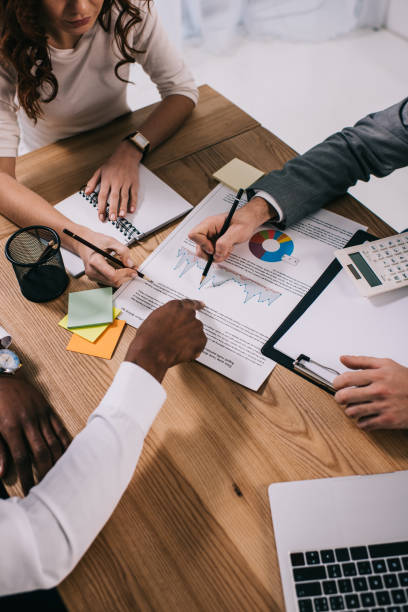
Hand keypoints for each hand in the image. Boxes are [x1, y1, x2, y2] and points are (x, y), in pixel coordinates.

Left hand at [0, 372, 70, 493]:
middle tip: (47, 486)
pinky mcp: (46, 408)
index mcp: (11, 427)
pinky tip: (67, 453)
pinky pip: (58, 427)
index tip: (29, 489)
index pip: (22, 457)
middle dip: (45, 471)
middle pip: (41, 451)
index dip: (27, 475)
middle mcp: (28, 421)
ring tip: (59, 475)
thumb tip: (1, 473)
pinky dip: (64, 441)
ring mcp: (40, 414)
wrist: (1, 377)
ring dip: (56, 459)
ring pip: (53, 440)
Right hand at [75, 228, 137, 287]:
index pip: (113, 275)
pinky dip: (117, 278)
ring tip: (128, 269)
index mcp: (95, 261)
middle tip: (133, 269)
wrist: (83, 242)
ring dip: (122, 278)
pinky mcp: (94, 278)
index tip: (133, 270)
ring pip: (112, 283)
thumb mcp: (111, 241)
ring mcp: (92, 276)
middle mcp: (92, 271)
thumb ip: (123, 251)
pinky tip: (120, 271)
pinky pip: (108, 282)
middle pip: (113, 281)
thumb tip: (130, 264)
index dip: (125, 274)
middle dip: (126, 276)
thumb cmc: (95, 241)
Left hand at [85, 140, 141, 221]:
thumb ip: (92, 182)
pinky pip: (133, 194)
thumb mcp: (99, 170)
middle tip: (112, 219)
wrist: (126, 154)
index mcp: (107, 179)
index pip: (102, 196)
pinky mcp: (134, 183)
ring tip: (121, 216)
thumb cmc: (112, 163)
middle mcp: (116, 182)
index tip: (101, 216)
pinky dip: (133, 202)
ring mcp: (126, 182)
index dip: (101, 207)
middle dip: (113, 209)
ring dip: (123, 207)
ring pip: (124, 196)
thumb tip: (87, 192)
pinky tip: (132, 209)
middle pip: (114, 197)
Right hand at [125, 299, 206, 381]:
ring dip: (191, 337)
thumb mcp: (155, 318)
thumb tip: (173, 319)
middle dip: (188, 327)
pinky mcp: (200, 339)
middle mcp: (188, 313)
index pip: (189, 303)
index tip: (201, 305)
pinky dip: (195, 348)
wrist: (150, 353)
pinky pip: (200, 343)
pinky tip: (182, 351)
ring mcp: (196, 326)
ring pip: (197, 331)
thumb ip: (168, 315)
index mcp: (176, 306)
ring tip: (177, 346)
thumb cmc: (147, 338)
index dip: (195, 305)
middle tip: (179, 337)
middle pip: (193, 318)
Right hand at [188, 196, 274, 262]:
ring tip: (226, 251)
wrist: (249, 221)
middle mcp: (207, 230)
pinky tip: (227, 251)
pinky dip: (219, 255)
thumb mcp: (237, 231)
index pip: (194, 234)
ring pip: (204, 252)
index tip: (213, 248)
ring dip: (215, 256)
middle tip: (221, 253)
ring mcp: (210, 237)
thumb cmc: (244, 221)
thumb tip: (217, 253)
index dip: (202, 244)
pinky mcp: (214, 243)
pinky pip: (212, 253)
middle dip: (209, 254)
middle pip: (198, 247)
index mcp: (209, 224)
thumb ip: (226, 242)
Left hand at [333, 356, 407, 430]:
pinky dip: (362, 421)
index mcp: (378, 375)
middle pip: (345, 397)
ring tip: (355, 406)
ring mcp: (383, 407)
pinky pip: (364, 424)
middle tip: (342, 397)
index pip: (346, 379)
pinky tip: (366, 416)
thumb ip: (362, 361)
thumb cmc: (406, 380)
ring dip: (350, 410)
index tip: (337, 385)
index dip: (336, 383)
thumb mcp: (386, 364)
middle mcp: (379, 391)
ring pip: (352, 412)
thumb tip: (343, 358)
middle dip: (340, 397)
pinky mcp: (388, 421)